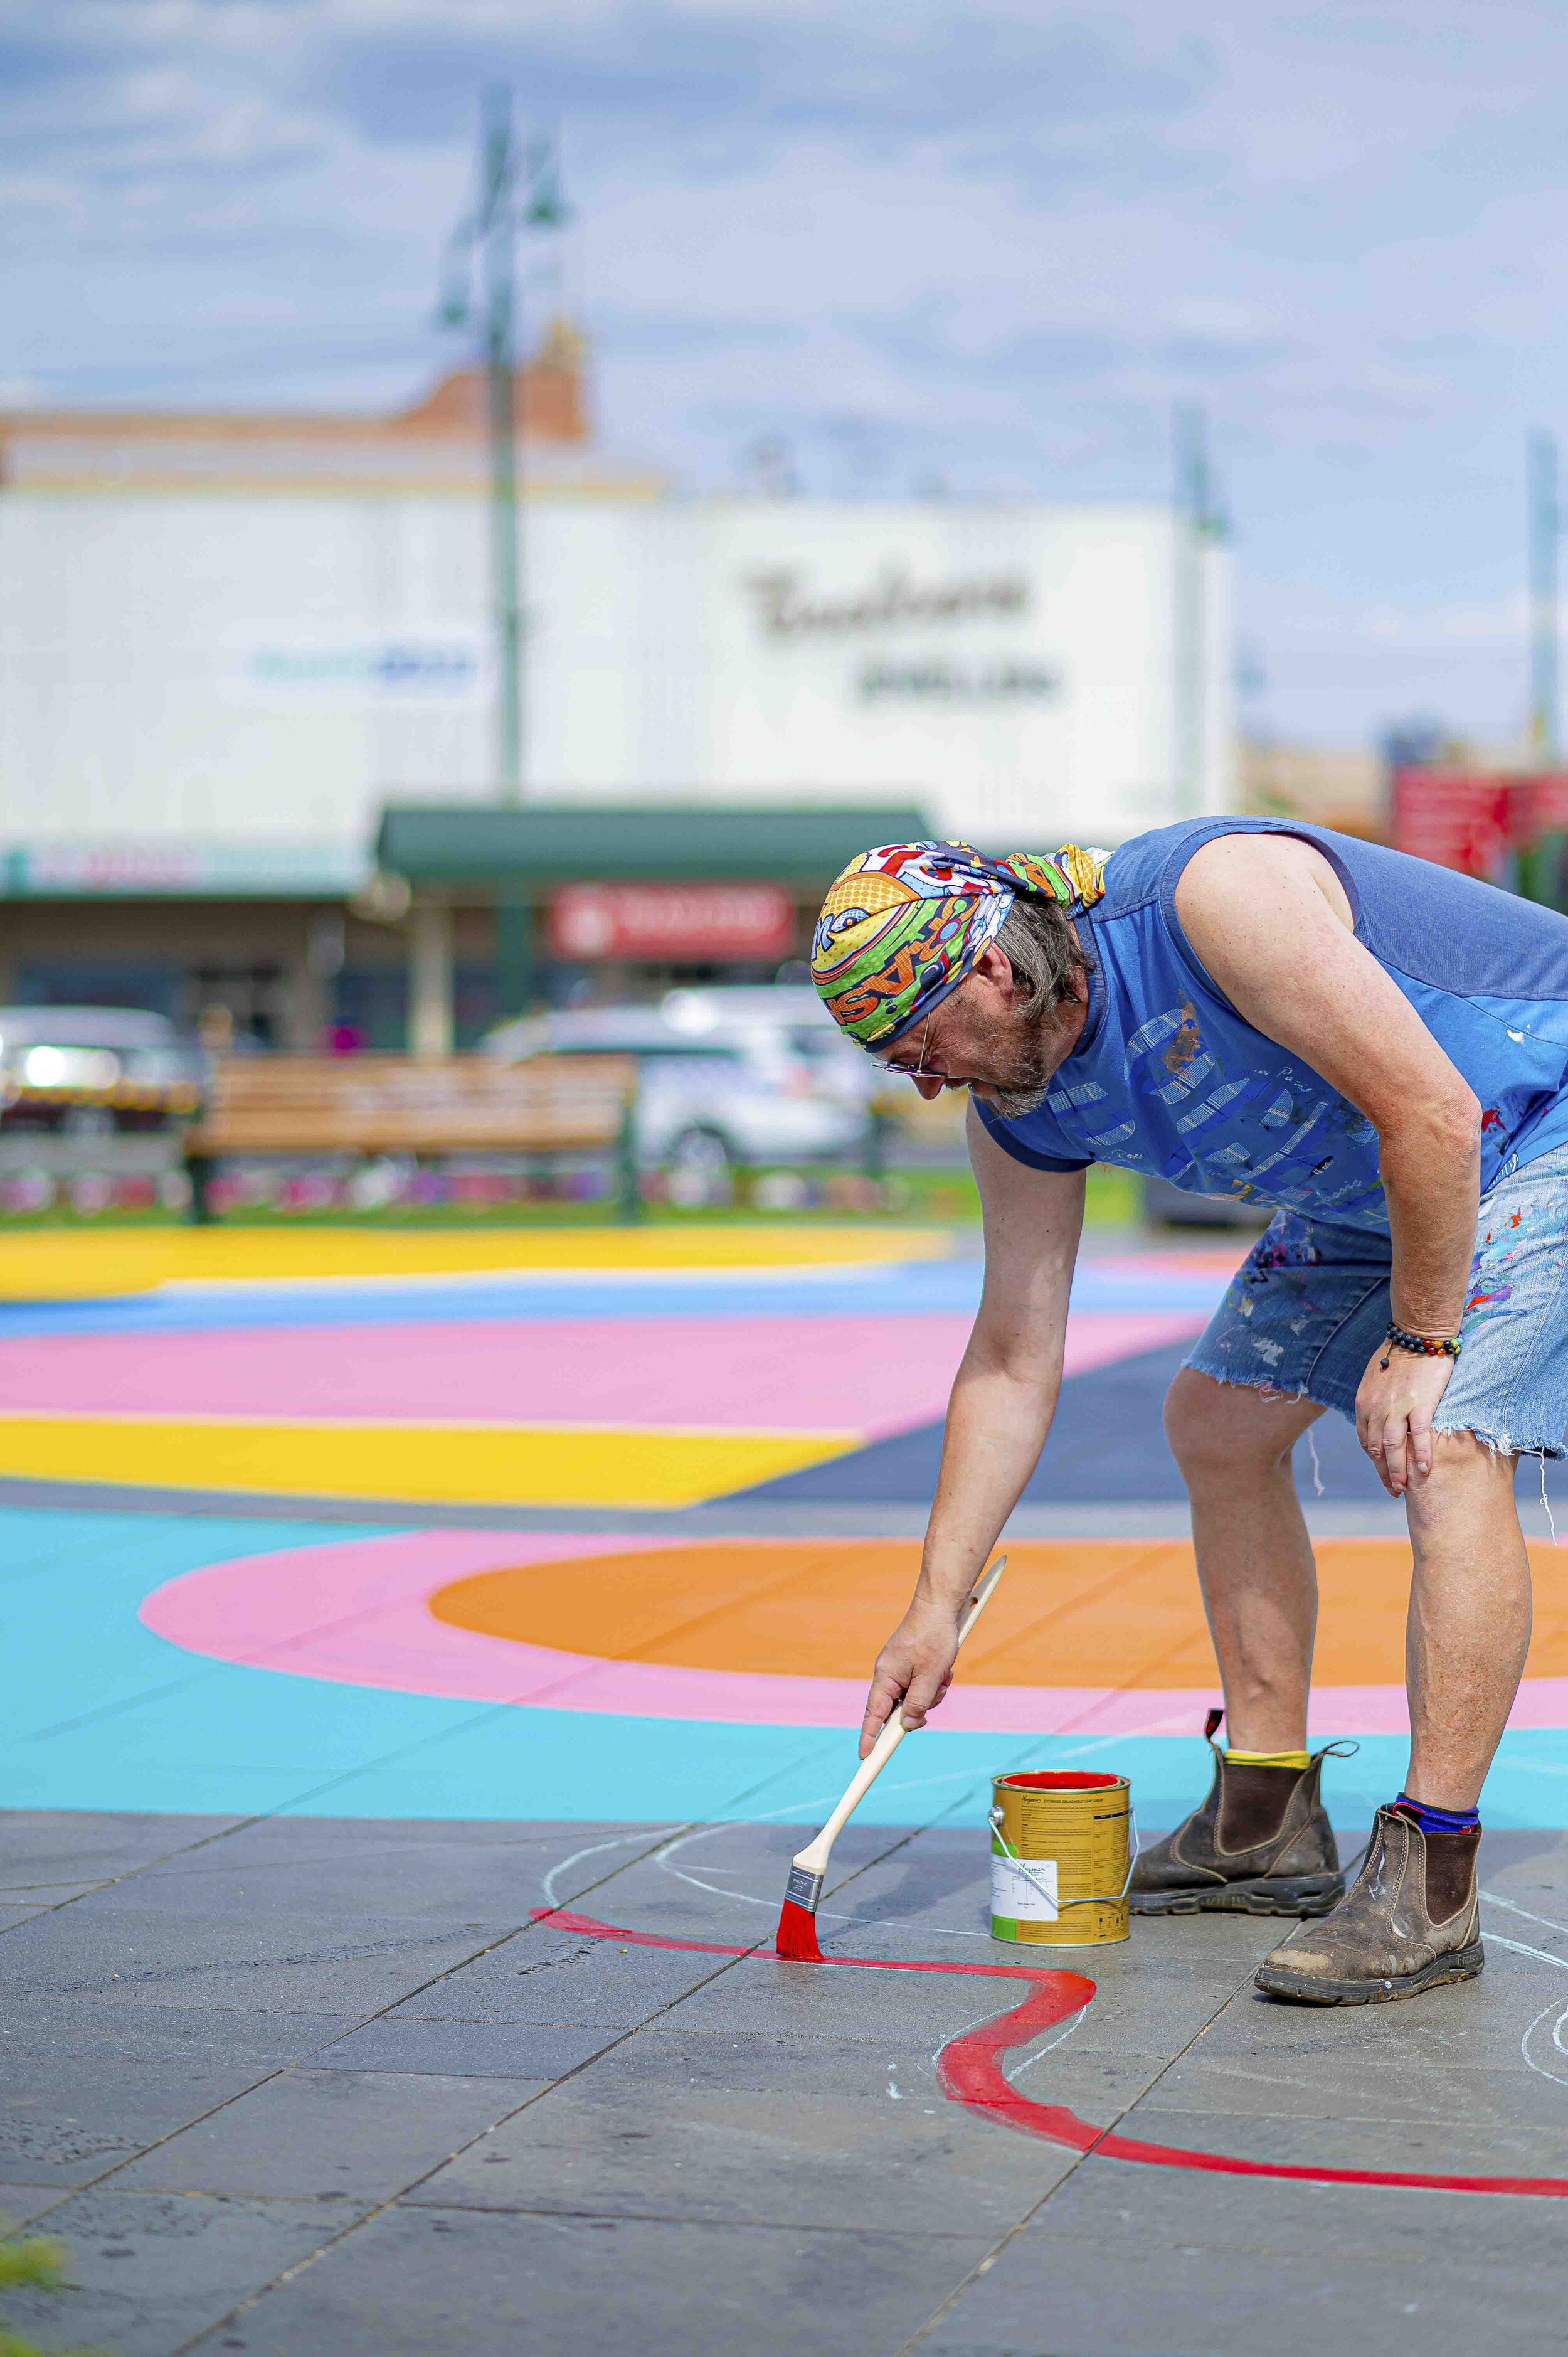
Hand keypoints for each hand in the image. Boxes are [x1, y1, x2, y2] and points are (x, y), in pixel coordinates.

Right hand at [858, 1599, 962, 1758]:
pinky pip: (919, 1686)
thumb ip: (918, 1704)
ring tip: (944, 1677)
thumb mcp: (930, 1675)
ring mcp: (898, 1669)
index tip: (864, 1756)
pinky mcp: (910, 1665)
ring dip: (930, 1695)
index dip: (868, 1737)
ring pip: (912, 1698)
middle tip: (936, 1695)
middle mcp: (887, 1675)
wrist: (939, 1606)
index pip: (873, 1715)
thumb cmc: (933, 1637)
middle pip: (897, 1709)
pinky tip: (944, 1672)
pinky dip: (933, 1684)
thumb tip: (909, 1725)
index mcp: (885, 1677)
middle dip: (919, 1709)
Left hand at [1354, 1343, 1455, 1495]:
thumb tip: (1377, 1415)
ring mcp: (1397, 1408)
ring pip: (1392, 1448)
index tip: (1381, 1473)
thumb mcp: (1375, 1376)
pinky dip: (1419, 1456)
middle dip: (1383, 1472)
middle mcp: (1376, 1408)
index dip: (1373, 1460)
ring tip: (1404, 1489)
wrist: (1418, 1334)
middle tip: (1393, 1490)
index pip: (1365, 1439)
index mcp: (1363, 1402)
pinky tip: (1424, 1471)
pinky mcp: (1420, 1405)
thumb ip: (1374, 1398)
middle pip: (1375, 1449)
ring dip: (1397, 1472)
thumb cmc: (1399, 1352)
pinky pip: (1418, 1437)